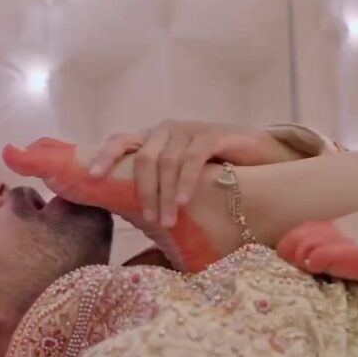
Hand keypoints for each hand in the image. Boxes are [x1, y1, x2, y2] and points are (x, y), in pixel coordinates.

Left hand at [89, 120, 304, 227]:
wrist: (263, 160)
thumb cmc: (217, 176)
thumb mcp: (181, 183)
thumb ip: (159, 192)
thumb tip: (134, 227)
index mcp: (154, 139)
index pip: (121, 141)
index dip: (105, 156)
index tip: (94, 177)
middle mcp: (168, 130)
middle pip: (143, 157)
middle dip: (144, 191)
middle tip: (150, 220)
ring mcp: (191, 129)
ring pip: (167, 161)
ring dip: (165, 194)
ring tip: (168, 221)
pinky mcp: (215, 133)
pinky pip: (194, 157)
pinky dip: (186, 181)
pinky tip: (183, 202)